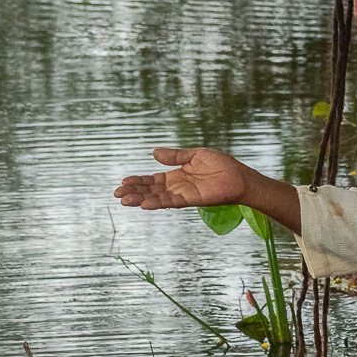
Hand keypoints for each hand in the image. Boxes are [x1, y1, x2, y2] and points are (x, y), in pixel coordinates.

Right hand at [114, 147, 246, 209]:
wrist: (239, 176)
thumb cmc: (221, 165)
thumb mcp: (195, 155)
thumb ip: (175, 156)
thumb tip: (154, 153)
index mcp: (176, 176)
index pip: (152, 180)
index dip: (138, 181)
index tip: (123, 183)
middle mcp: (177, 187)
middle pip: (151, 190)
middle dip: (134, 192)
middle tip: (117, 195)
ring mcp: (183, 194)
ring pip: (157, 198)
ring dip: (141, 199)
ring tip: (124, 201)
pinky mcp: (191, 200)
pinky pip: (171, 202)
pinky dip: (158, 203)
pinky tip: (145, 204)